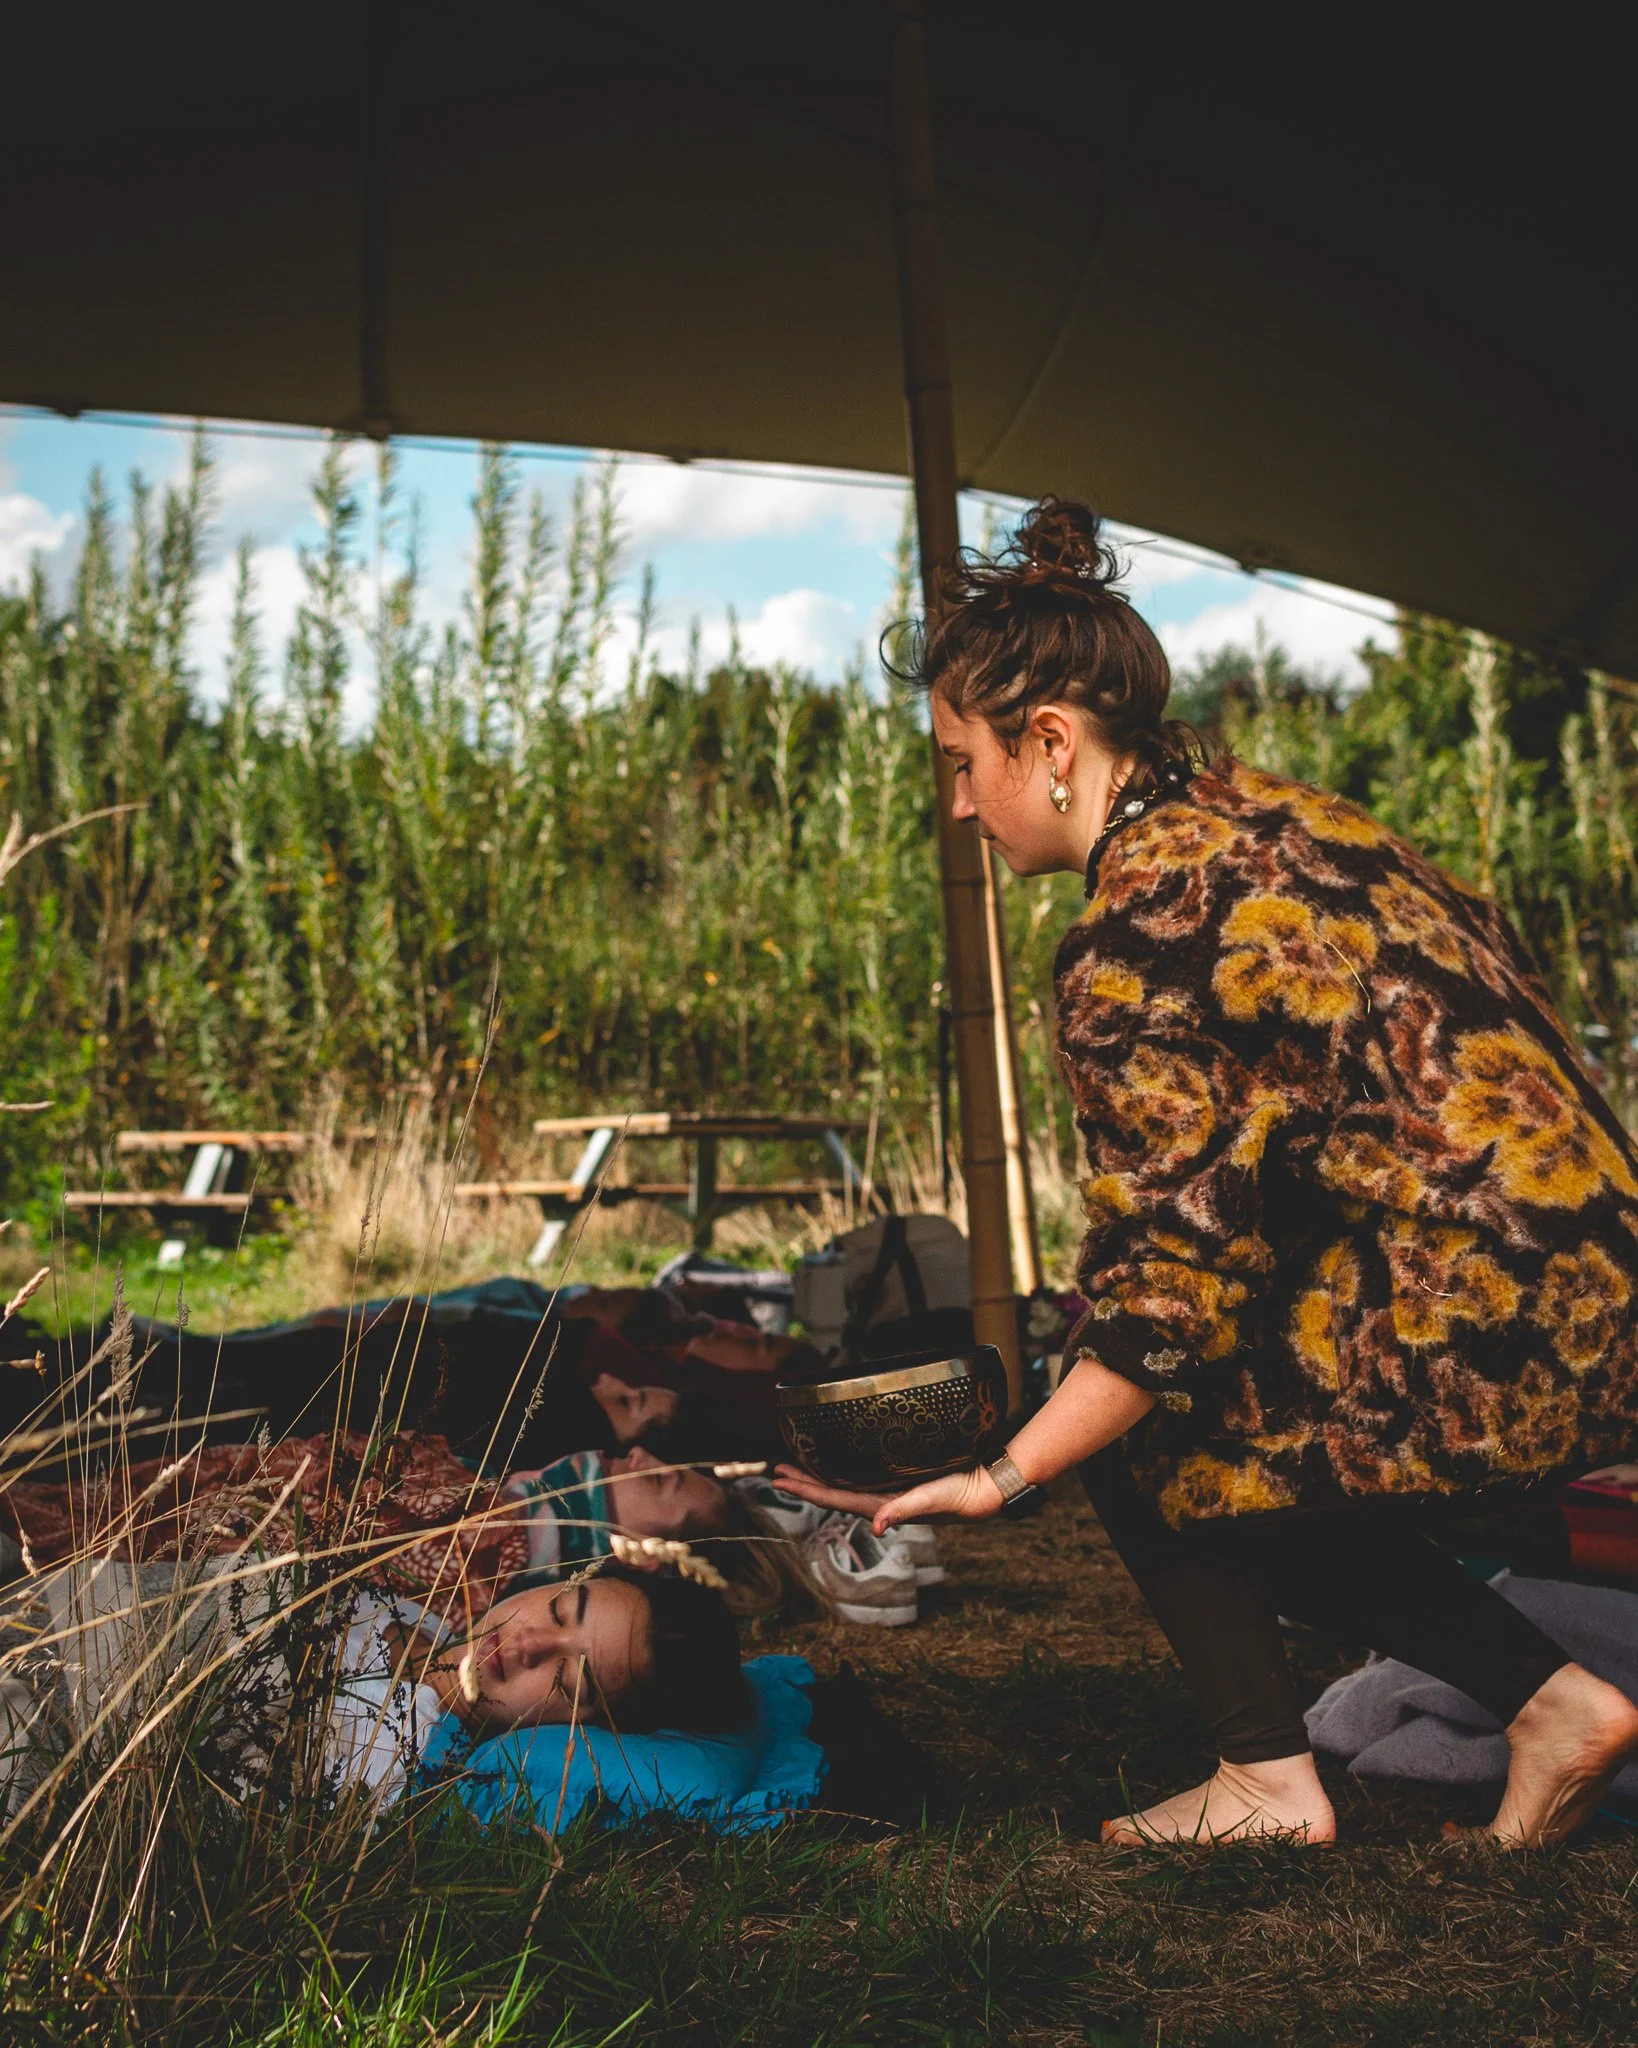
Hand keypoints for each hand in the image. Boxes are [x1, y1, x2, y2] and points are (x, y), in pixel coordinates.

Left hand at [773, 1463, 1003, 1536]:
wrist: (985, 1491)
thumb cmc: (960, 1494)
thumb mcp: (931, 1499)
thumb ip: (903, 1510)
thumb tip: (874, 1525)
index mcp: (882, 1505)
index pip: (834, 1499)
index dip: (805, 1490)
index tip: (779, 1478)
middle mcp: (880, 1500)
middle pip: (833, 1492)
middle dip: (804, 1481)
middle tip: (777, 1467)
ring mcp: (889, 1491)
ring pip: (845, 1484)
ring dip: (820, 1477)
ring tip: (799, 1463)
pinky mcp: (901, 1480)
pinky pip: (863, 1476)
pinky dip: (843, 1469)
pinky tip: (840, 1461)